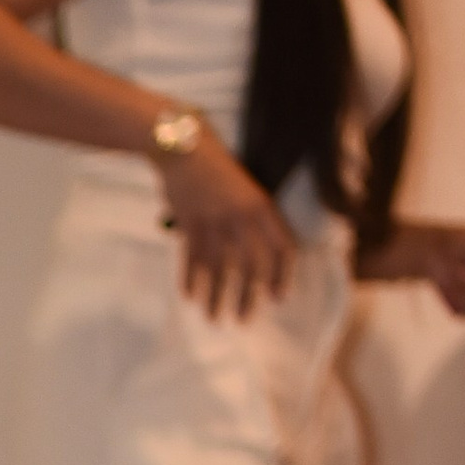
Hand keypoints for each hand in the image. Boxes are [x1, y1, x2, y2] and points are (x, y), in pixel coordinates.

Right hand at [161, 135, 293, 318]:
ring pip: (218, 269)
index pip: (281, 248)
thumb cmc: (216, 165)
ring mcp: (214, 221)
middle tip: (243, 319)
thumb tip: (254, 252)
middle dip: (246, 297)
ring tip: (214, 317)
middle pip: (249, 267)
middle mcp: (240, 217)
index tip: (278, 297)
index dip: (281, 276)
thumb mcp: (244, 186)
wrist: (183, 145)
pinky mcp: (189, 224)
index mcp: (261, 206)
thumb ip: (251, 215)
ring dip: (216, 297)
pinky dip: (190, 280)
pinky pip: (191, 260)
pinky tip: (190, 296)